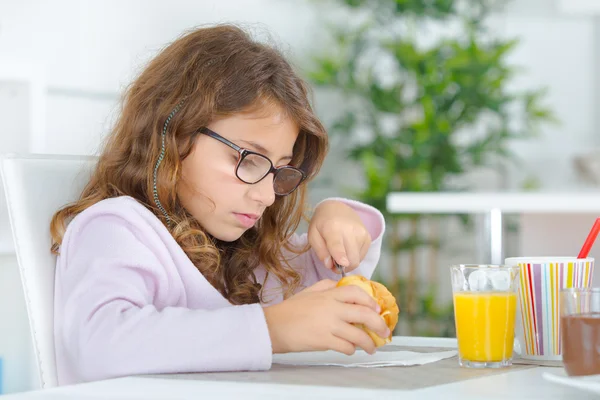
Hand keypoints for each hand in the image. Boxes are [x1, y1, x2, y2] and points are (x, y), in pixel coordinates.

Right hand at [262, 280, 389, 354]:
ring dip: (369, 343)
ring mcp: (329, 324)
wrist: (274, 326)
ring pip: (359, 334)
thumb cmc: (290, 310)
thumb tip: (341, 285)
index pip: (357, 292)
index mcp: (329, 294)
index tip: (377, 309)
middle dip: (379, 325)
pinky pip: (346, 346)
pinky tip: (350, 349)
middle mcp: (332, 308)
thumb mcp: (309, 291)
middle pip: (365, 313)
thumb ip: (326, 286)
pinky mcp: (324, 340)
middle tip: (384, 332)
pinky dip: (351, 349)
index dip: (370, 301)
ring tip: (371, 348)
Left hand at [308, 200, 371, 272]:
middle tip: (333, 263)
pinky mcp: (368, 237)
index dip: (340, 256)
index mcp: (332, 228)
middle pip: (350, 258)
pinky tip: (347, 249)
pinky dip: (354, 257)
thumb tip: (329, 265)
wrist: (338, 209)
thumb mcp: (313, 235)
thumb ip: (320, 251)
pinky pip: (362, 257)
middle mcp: (350, 229)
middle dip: (341, 266)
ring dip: (348, 262)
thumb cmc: (322, 224)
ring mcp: (361, 233)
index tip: (343, 264)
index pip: (337, 245)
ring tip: (339, 253)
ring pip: (357, 260)